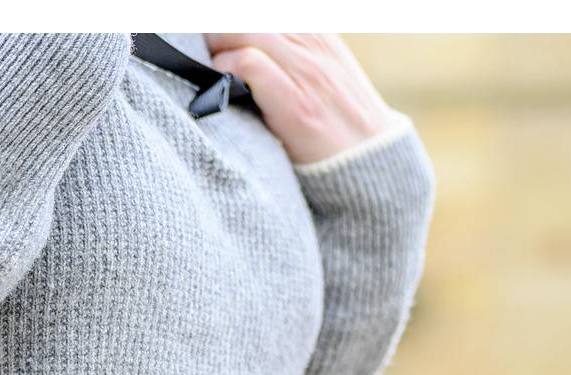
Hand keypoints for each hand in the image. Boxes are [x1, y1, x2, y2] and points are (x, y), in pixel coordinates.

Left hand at [204, 32, 399, 165]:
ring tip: (208, 67)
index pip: (260, 10)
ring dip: (215, 45)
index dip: (229, 22)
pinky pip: (248, 63)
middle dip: (216, 28)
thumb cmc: (338, 123)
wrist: (372, 165)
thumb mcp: (323, 71)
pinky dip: (226, 69)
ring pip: (241, 29)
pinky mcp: (296, 102)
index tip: (210, 34)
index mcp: (316, 30)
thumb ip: (290, 51)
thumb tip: (245, 45)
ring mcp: (305, 69)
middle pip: (245, 15)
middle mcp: (311, 41)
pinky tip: (222, 87)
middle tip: (198, 48)